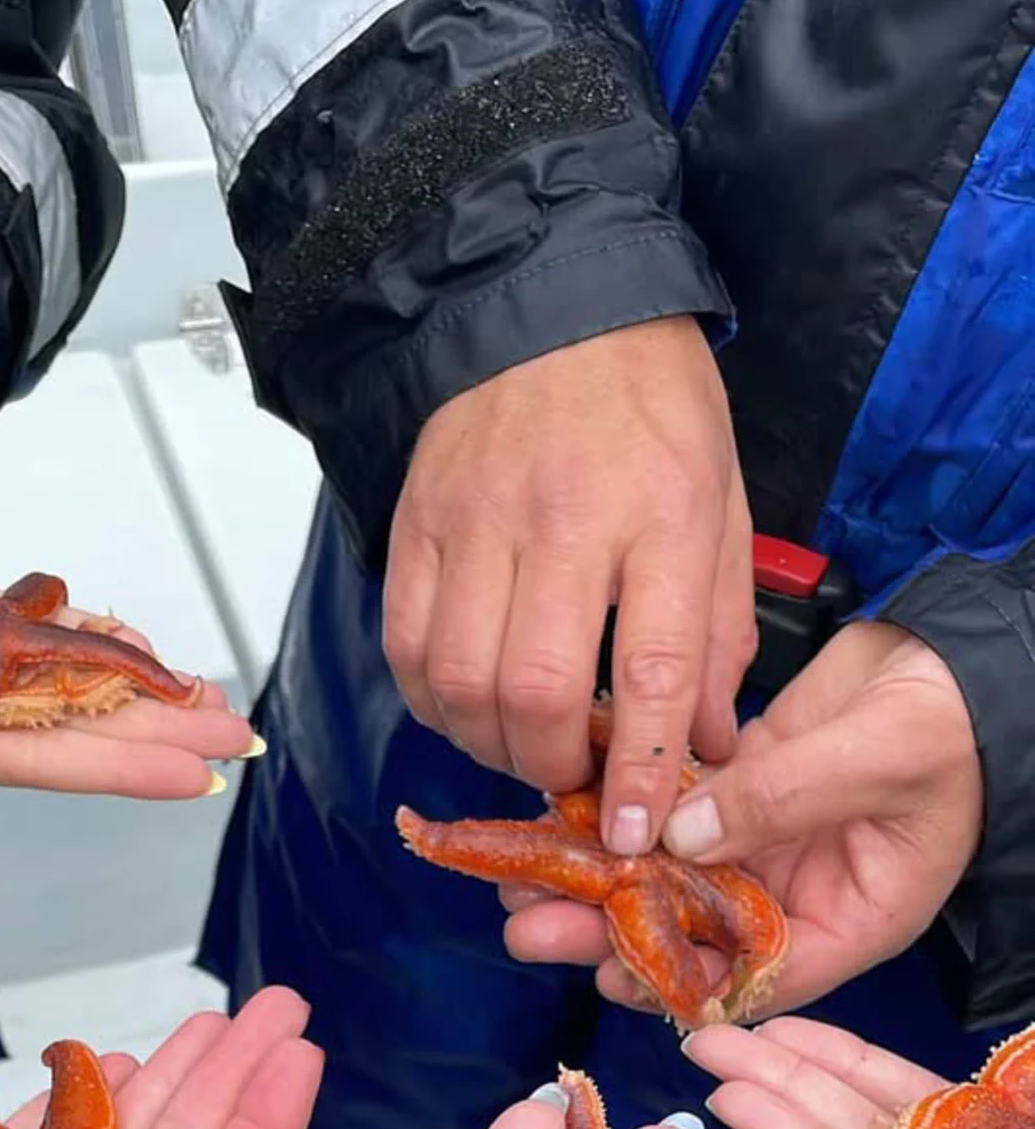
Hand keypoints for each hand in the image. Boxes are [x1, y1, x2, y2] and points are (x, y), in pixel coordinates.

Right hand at [0, 539, 257, 804]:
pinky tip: (133, 640)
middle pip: (76, 720)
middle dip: (159, 727)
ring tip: (210, 697)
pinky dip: (82, 630)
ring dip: (137, 683)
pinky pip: (25, 626)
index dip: (119, 764)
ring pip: (63, 675)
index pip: (41, 758)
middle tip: (238, 735)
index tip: (194, 774)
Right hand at [382, 319, 754, 846]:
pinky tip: (467, 701)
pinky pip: (404, 647)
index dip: (640, 768)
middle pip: (535, 693)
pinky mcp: (415, 525)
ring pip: (458, 683)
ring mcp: (477, 523)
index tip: (635, 832)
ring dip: (489, 743)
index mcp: (665, 516)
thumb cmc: (650, 402)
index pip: (652, 670)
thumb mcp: (724, 504)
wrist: (551, 296)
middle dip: (552, 768)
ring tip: (522, 742)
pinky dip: (432, 701)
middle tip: (574, 779)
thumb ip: (719, 631)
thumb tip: (706, 744)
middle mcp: (565, 523)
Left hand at [506, 619, 982, 1008]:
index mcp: (845, 924)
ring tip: (520, 879)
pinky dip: (612, 821)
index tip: (612, 974)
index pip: (755, 981)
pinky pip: (662, 822)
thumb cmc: (951, 720)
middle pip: (689, 939)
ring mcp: (755, 851)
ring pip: (662, 883)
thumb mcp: (883, 756)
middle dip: (607, 936)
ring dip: (593, 883)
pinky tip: (552, 817)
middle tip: (531, 926)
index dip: (682, 985)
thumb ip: (784, 797)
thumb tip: (681, 835)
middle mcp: (791, 900)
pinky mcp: (729, 801)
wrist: (952, 655)